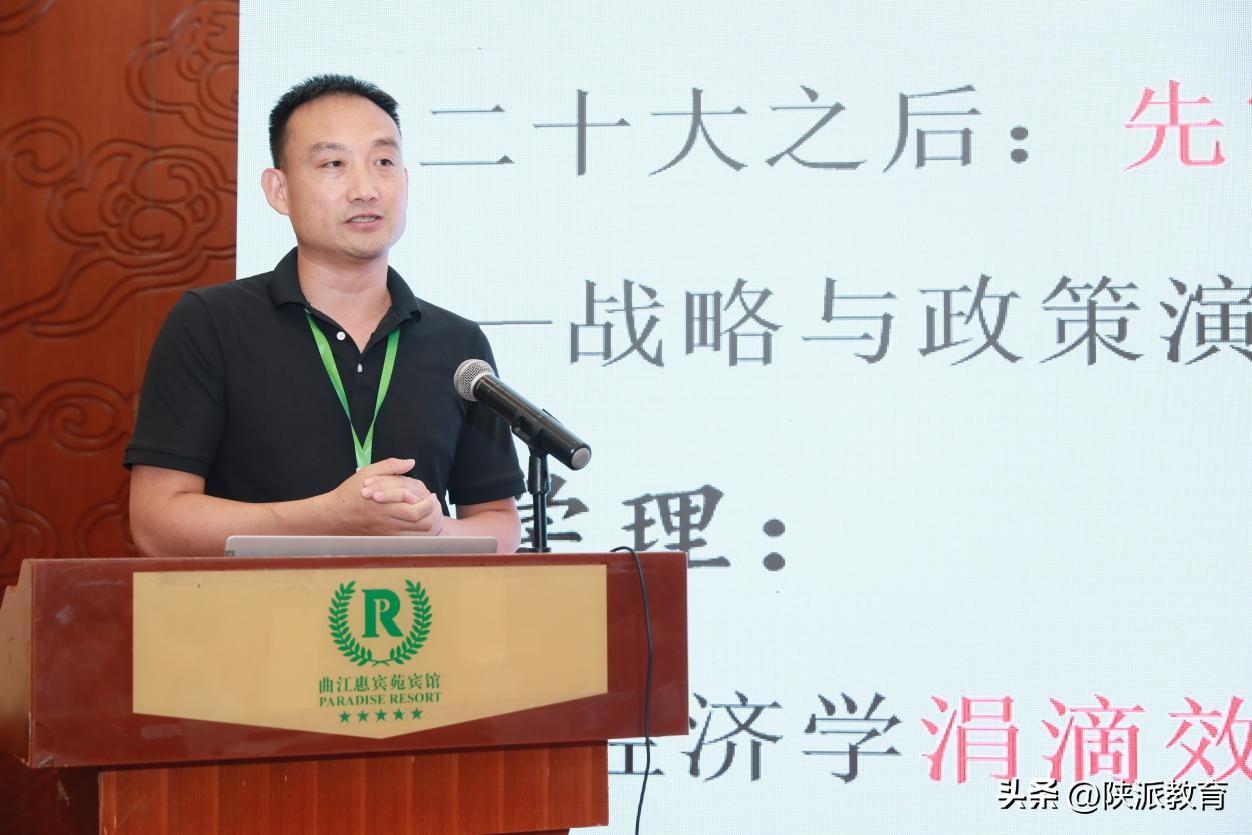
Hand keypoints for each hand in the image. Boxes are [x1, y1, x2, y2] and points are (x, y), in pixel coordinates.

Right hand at [320, 458, 443, 534]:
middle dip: (433, 513)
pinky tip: (424, 524)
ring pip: (419, 535)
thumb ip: (390, 466)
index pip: (415, 509)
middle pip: (420, 523)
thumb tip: (411, 462)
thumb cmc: (351, 492)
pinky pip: (411, 541)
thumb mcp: (368, 472)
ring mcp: (388, 532)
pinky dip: (422, 535)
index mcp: (385, 504)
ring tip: (432, 513)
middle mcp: (388, 521)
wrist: (335, 516)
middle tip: (435, 504)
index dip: (428, 503)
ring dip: (431, 525)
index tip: (431, 495)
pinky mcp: (387, 539)